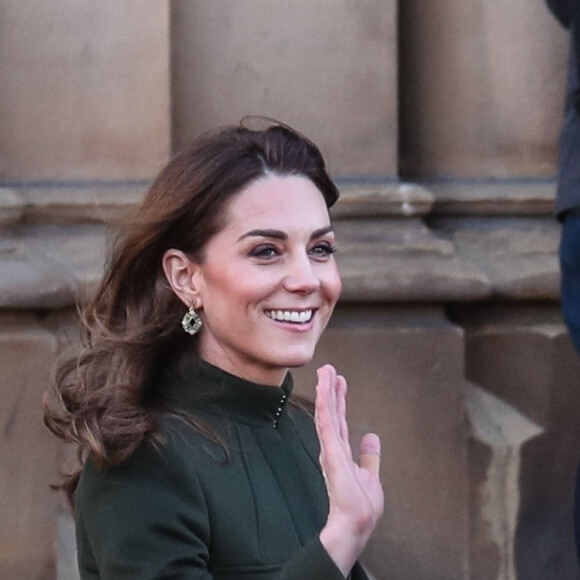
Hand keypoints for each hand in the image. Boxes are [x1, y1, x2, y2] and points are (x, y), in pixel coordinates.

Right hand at [315, 365, 383, 575]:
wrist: (355, 524)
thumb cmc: (360, 506)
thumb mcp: (370, 476)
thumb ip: (369, 456)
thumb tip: (372, 436)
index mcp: (341, 452)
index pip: (339, 420)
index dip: (338, 399)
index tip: (338, 380)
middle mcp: (333, 448)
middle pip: (331, 413)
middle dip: (329, 390)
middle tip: (327, 369)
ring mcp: (331, 449)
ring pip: (327, 414)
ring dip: (324, 392)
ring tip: (324, 372)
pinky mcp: (331, 452)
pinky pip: (327, 424)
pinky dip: (325, 405)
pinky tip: (323, 390)